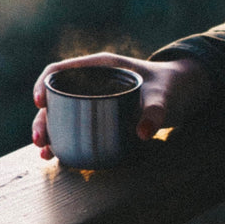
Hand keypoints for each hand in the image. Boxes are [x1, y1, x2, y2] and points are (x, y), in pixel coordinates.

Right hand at [31, 52, 211, 160]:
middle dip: (43, 118)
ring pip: (62, 114)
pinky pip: (74, 126)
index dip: (44, 83)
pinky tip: (56, 156)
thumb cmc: (172, 86)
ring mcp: (95, 99)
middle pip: (57, 97)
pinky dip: (62, 139)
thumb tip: (143, 133)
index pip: (61, 69)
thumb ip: (156, 112)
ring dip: (49, 132)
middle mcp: (93, 82)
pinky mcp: (100, 116)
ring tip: (45, 153)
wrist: (184, 93)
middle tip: (40, 140)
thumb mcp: (165, 96)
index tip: (39, 102)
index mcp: (102, 67)